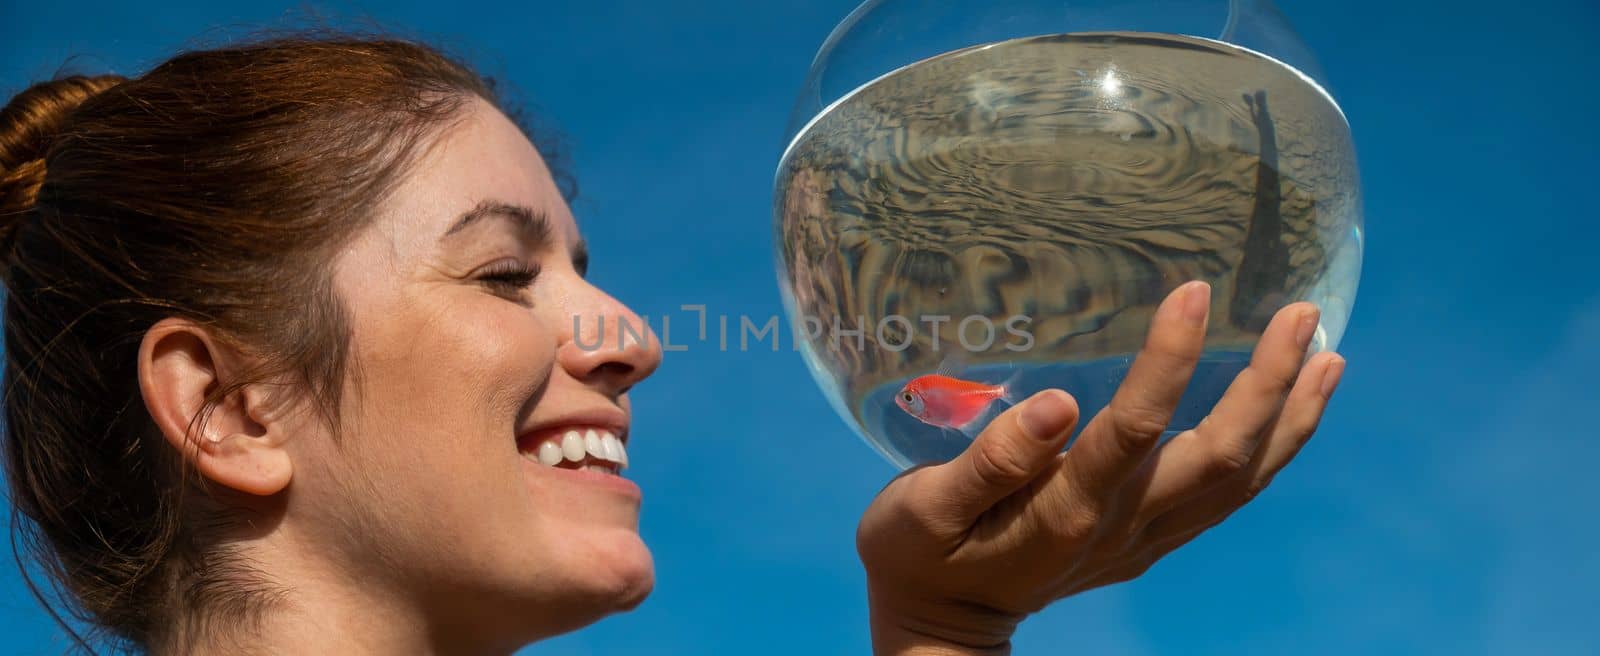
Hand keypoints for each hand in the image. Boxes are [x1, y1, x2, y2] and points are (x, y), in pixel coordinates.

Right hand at [858, 281, 1345, 654]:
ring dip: (1290, 418)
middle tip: (1301, 313)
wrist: (940, 624)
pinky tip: (1290, 405)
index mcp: (1066, 511)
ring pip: (1241, 482)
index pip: (1135, 429)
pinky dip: (1273, 449)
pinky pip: (1230, 494)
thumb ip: (990, 461)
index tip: (1193, 292)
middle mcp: (1122, 526)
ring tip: (1326, 352)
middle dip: (1269, 385)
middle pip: (1222, 459)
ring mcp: (1144, 537)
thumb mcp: (924, 509)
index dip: (1170, 360)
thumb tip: (1057, 405)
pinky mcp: (1150, 538)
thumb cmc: (916, 552)